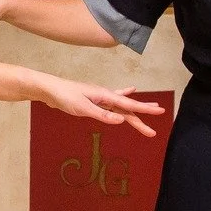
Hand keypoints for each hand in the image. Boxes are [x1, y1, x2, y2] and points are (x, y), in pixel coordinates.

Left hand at [34, 76, 166, 137]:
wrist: (50, 90)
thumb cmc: (64, 97)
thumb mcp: (83, 108)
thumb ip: (102, 115)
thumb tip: (121, 120)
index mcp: (105, 96)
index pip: (129, 105)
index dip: (145, 110)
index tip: (160, 112)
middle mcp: (105, 95)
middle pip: (128, 107)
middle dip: (143, 114)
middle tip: (158, 119)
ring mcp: (100, 97)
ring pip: (122, 105)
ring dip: (136, 109)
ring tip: (152, 108)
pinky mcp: (95, 101)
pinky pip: (113, 102)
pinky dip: (123, 98)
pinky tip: (130, 91)